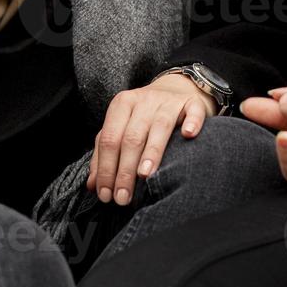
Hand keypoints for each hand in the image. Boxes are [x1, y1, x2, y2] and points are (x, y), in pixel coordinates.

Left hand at [86, 73, 216, 205]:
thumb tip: (92, 186)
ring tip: (144, 175)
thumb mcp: (121, 128)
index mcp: (122, 105)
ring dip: (152, 152)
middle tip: (123, 197)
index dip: (106, 169)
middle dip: (125, 170)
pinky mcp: (193, 103)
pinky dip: (192, 123)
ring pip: (159, 126)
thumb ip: (105, 154)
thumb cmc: (144, 116)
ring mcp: (169, 101)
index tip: (106, 195)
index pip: (109, 139)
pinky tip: (188, 136)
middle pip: (131, 137)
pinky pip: (193, 112)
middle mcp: (144, 100)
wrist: (176, 89)